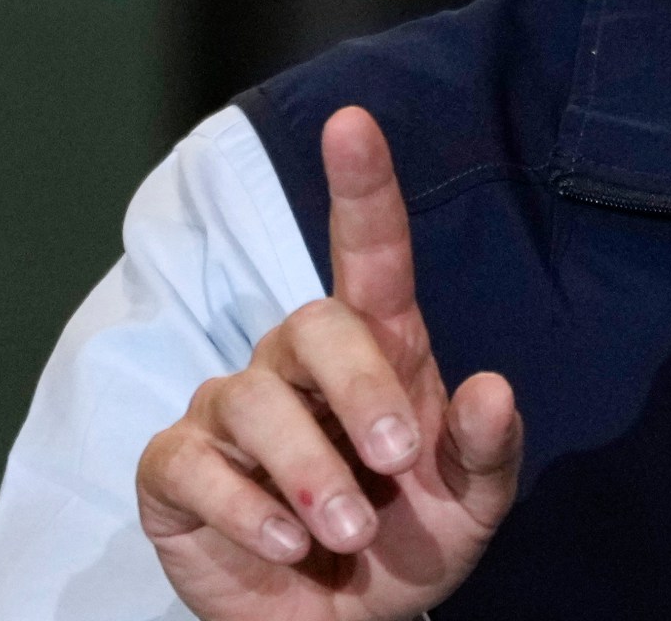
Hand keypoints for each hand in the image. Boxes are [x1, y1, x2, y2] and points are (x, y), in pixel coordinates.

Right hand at [138, 106, 522, 619]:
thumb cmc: (405, 547)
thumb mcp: (469, 509)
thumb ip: (488, 451)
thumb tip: (494, 387)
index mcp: (377, 352)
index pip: (368, 253)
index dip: (361, 186)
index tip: (353, 123)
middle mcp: (297, 366)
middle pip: (312, 324)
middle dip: (358, 391)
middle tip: (395, 463)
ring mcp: (230, 411)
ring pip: (252, 399)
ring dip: (309, 471)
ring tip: (345, 531)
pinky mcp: (176, 470)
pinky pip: (190, 462)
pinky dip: (242, 507)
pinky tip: (284, 544)